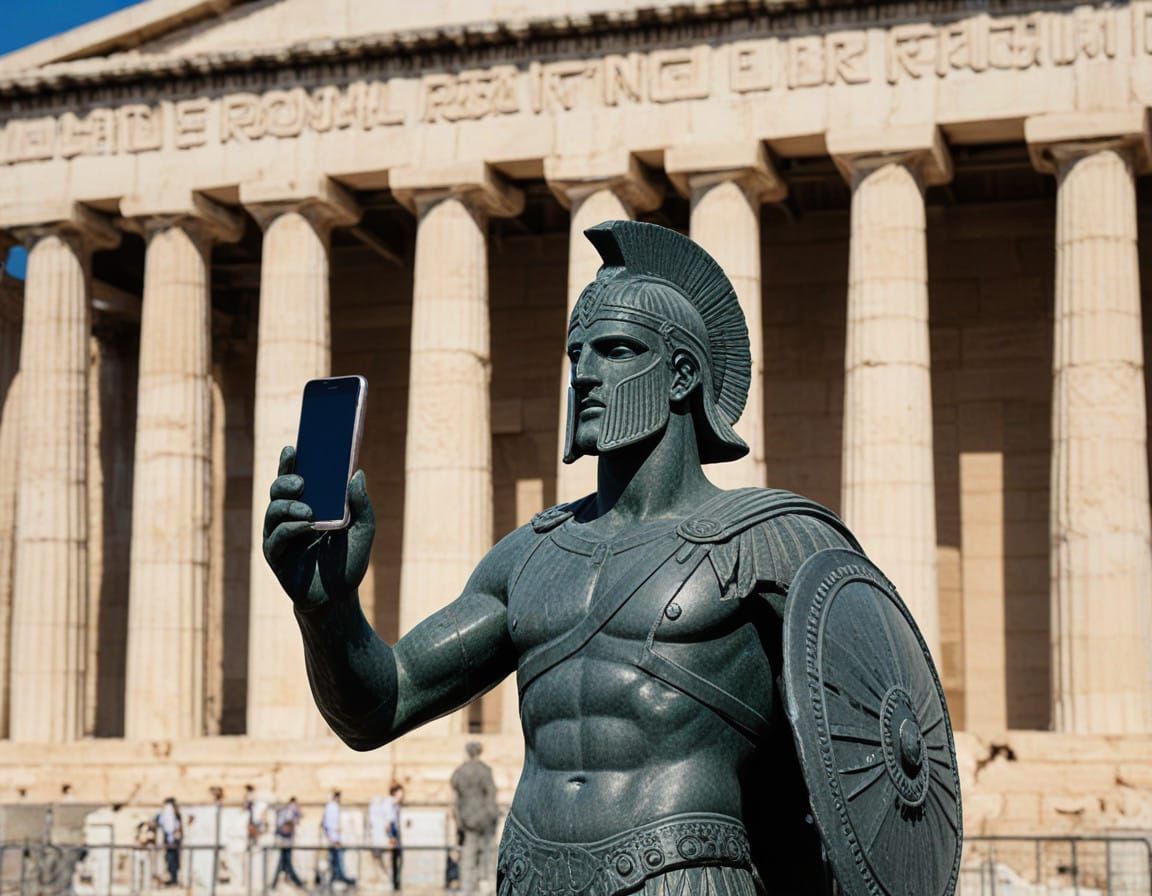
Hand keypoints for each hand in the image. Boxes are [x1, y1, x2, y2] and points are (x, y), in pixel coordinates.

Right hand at [262, 446, 375, 610]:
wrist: (338, 598)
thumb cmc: (348, 561)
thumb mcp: (363, 530)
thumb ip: (360, 504)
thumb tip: (357, 473)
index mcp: (308, 505)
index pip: (294, 478)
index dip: (290, 463)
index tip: (294, 448)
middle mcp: (289, 517)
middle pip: (278, 490)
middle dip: (286, 480)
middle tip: (302, 481)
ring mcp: (280, 536)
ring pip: (273, 510)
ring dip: (289, 505)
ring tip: (309, 510)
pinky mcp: (275, 555)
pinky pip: (277, 535)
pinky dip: (290, 528)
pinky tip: (305, 525)